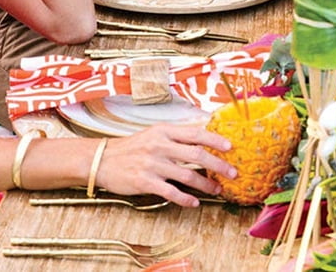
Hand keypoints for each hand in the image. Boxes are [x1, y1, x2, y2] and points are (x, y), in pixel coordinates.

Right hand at [96, 123, 235, 206]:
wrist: (103, 160)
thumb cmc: (133, 146)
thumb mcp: (155, 133)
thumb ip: (177, 135)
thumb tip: (203, 133)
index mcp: (165, 131)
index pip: (196, 133)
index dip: (215, 139)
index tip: (230, 147)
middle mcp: (161, 146)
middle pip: (197, 155)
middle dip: (218, 164)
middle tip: (232, 173)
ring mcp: (153, 164)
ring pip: (187, 175)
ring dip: (205, 184)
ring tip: (217, 190)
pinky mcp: (145, 182)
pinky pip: (170, 192)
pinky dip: (185, 198)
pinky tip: (194, 203)